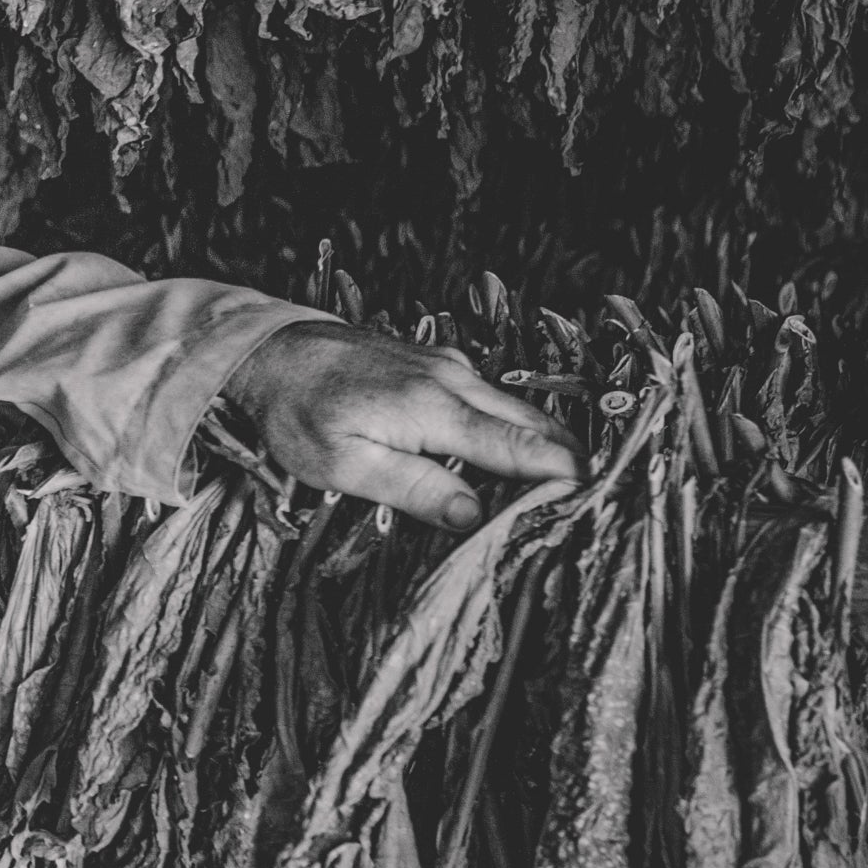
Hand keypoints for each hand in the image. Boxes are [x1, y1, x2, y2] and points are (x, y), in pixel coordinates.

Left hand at [221, 321, 584, 529]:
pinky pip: (491, 400)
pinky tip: (514, 460)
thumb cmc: (296, 411)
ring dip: (545, 447)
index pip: (523, 451)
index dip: (566, 481)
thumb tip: (475, 517)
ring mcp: (447, 367)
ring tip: (571, 491)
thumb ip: (414, 489)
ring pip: (516, 411)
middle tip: (601, 506)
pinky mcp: (436, 365)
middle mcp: (454, 381)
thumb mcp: (343, 465)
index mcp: (436, 409)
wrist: (266, 350)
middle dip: (570, 465)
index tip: (601, 506)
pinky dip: (513, 429)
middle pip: (535, 428)